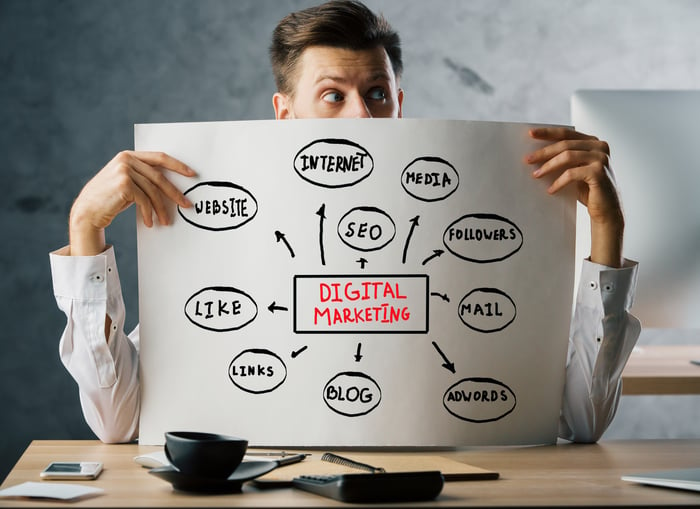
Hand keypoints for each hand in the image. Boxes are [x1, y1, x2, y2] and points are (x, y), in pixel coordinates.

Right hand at [69, 151, 194, 255]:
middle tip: (187, 204)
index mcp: (129, 155)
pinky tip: (149, 222)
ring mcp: (124, 171)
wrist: (87, 211)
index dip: (177, 165)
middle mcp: (126, 159)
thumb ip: (144, 177)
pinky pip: (144, 200)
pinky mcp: (124, 184)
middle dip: (174, 192)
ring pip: (153, 190)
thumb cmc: (110, 199)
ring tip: (166, 221)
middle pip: (159, 176)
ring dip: (161, 208)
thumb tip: (171, 186)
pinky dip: (149, 213)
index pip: (159, 157)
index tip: (192, 174)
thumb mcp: (127, 183)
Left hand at [524, 127, 623, 267]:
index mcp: (593, 142)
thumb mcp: (575, 170)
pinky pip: (572, 174)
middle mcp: (600, 146)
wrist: (606, 210)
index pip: (567, 133)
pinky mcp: (599, 172)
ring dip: (549, 166)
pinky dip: (559, 182)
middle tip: (528, 160)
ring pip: (567, 156)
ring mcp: (601, 158)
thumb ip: (564, 159)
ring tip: (536, 175)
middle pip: (565, 144)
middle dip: (544, 152)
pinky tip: (551, 190)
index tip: (531, 134)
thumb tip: (537, 155)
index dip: (548, 133)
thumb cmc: (588, 190)